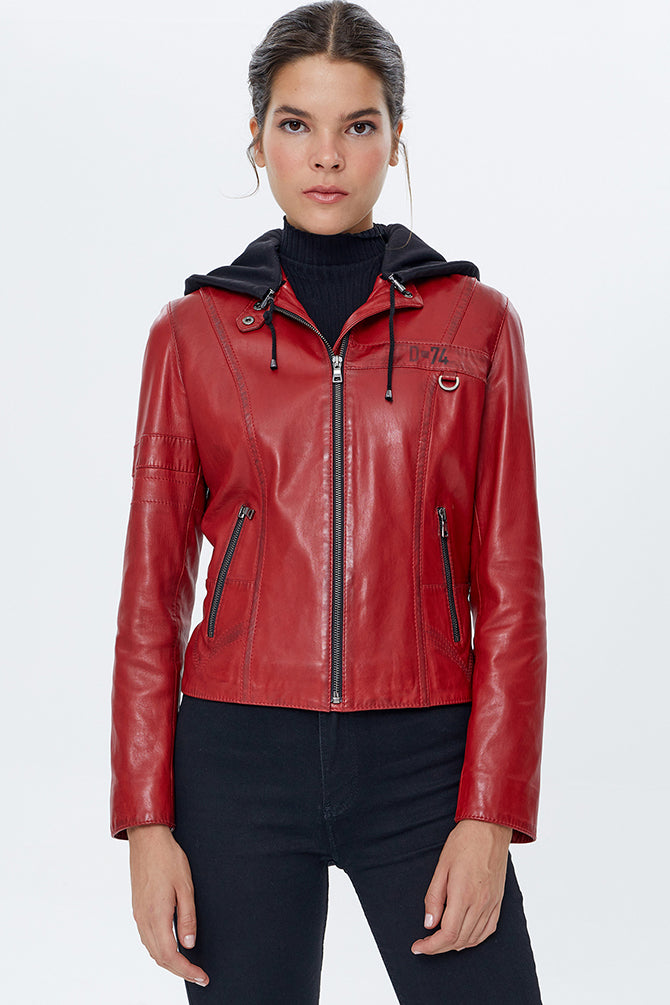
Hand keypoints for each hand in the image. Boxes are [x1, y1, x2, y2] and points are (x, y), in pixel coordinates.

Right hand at [128, 824, 208, 986]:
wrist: (147, 839)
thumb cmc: (168, 859)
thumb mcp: (186, 886)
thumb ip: (187, 917)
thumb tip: (189, 945)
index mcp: (156, 915)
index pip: (170, 955)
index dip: (186, 970)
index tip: (201, 976)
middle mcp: (144, 919)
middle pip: (159, 958)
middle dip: (179, 970)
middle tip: (199, 974)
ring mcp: (139, 915)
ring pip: (152, 949)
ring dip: (169, 961)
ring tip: (187, 964)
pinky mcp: (138, 908)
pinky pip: (147, 938)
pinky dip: (160, 949)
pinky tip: (171, 945)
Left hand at [410, 819, 511, 954]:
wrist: (489, 828)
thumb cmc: (463, 842)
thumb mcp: (441, 867)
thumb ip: (434, 897)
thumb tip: (429, 923)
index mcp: (464, 895)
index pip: (447, 934)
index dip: (431, 946)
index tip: (418, 946)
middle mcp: (480, 903)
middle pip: (459, 940)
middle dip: (439, 947)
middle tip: (424, 943)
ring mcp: (492, 904)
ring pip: (473, 939)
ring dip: (455, 945)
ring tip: (439, 940)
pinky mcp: (498, 901)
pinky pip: (488, 930)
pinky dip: (474, 939)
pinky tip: (463, 937)